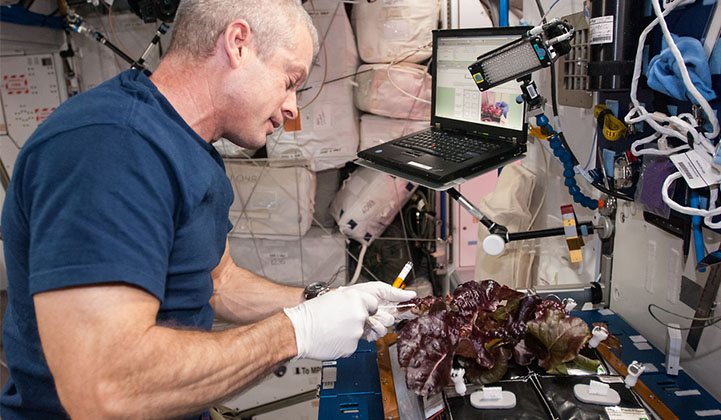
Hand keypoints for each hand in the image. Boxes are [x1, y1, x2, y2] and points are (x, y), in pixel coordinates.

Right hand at [283, 282, 414, 359]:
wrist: (298, 330)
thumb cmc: (314, 312)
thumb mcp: (338, 297)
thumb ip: (359, 300)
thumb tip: (375, 305)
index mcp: (356, 298)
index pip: (376, 302)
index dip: (374, 306)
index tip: (405, 297)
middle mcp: (360, 314)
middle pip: (381, 320)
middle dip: (373, 321)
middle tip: (354, 320)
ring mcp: (357, 331)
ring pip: (367, 333)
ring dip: (358, 332)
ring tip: (338, 328)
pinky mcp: (352, 346)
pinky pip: (356, 344)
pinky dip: (347, 342)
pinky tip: (334, 337)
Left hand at [343, 282, 416, 341]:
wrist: (340, 305)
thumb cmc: (356, 293)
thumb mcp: (377, 288)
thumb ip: (395, 292)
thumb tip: (411, 294)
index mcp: (386, 304)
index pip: (401, 309)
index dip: (405, 309)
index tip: (407, 308)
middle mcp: (382, 315)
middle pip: (393, 319)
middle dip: (386, 314)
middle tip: (378, 309)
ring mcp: (375, 325)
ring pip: (386, 328)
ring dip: (377, 322)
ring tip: (369, 316)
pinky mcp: (369, 334)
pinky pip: (377, 335)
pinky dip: (372, 330)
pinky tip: (366, 324)